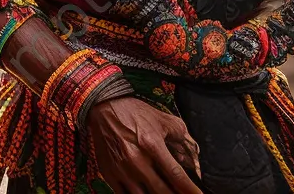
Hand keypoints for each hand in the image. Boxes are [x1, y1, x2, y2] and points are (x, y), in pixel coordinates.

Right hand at [88, 97, 202, 193]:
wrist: (103, 108)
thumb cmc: (134, 112)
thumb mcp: (160, 118)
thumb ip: (178, 135)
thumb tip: (189, 156)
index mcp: (152, 144)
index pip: (176, 174)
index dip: (190, 189)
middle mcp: (137, 161)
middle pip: (163, 191)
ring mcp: (122, 171)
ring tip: (167, 193)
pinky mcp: (110, 176)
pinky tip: (146, 193)